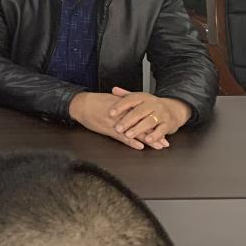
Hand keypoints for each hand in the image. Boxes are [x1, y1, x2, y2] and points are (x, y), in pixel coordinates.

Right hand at [69, 90, 187, 149]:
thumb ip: (123, 101)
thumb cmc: (94, 101)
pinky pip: (122, 137)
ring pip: (135, 132)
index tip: (163, 129)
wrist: (81, 104)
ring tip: (158, 146)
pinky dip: (131, 142)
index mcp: (125, 107)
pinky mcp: (108, 129)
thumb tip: (132, 102)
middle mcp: (123, 115)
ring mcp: (116, 122)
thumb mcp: (111, 99)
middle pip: (143, 125)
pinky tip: (139, 146)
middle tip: (165, 142)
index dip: (154, 124)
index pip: (143, 116)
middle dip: (155, 134)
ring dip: (147, 140)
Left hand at [107, 87, 190, 148]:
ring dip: (138, 129)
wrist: (174, 109)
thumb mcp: (139, 98)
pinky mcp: (168, 124)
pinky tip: (148, 140)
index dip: (120, 106)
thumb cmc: (151, 105)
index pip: (130, 100)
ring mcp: (161, 114)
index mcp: (143, 97)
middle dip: (127, 121)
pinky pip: (162, 130)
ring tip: (129, 135)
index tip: (110, 113)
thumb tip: (113, 89)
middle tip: (117, 128)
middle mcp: (152, 104)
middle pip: (139, 112)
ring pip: (149, 122)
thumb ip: (126, 95)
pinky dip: (155, 136)